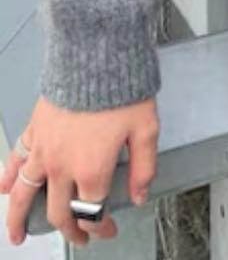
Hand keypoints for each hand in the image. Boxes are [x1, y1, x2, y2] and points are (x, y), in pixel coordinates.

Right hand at [1, 95, 158, 246]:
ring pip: (25, 195)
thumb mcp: (146, 128)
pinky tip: (4, 188)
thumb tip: (140, 196)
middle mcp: (63, 166)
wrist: (96, 57)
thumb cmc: (123, 89)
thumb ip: (144, 167)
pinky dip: (7, 178)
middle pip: (60, 212)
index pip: (93, 213)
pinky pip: (16, 161)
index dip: (100, 228)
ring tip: (17, 236)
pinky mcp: (34, 131)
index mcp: (92, 170)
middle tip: (77, 238)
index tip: (108, 230)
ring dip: (19, 219)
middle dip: (69, 231)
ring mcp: (44, 150)